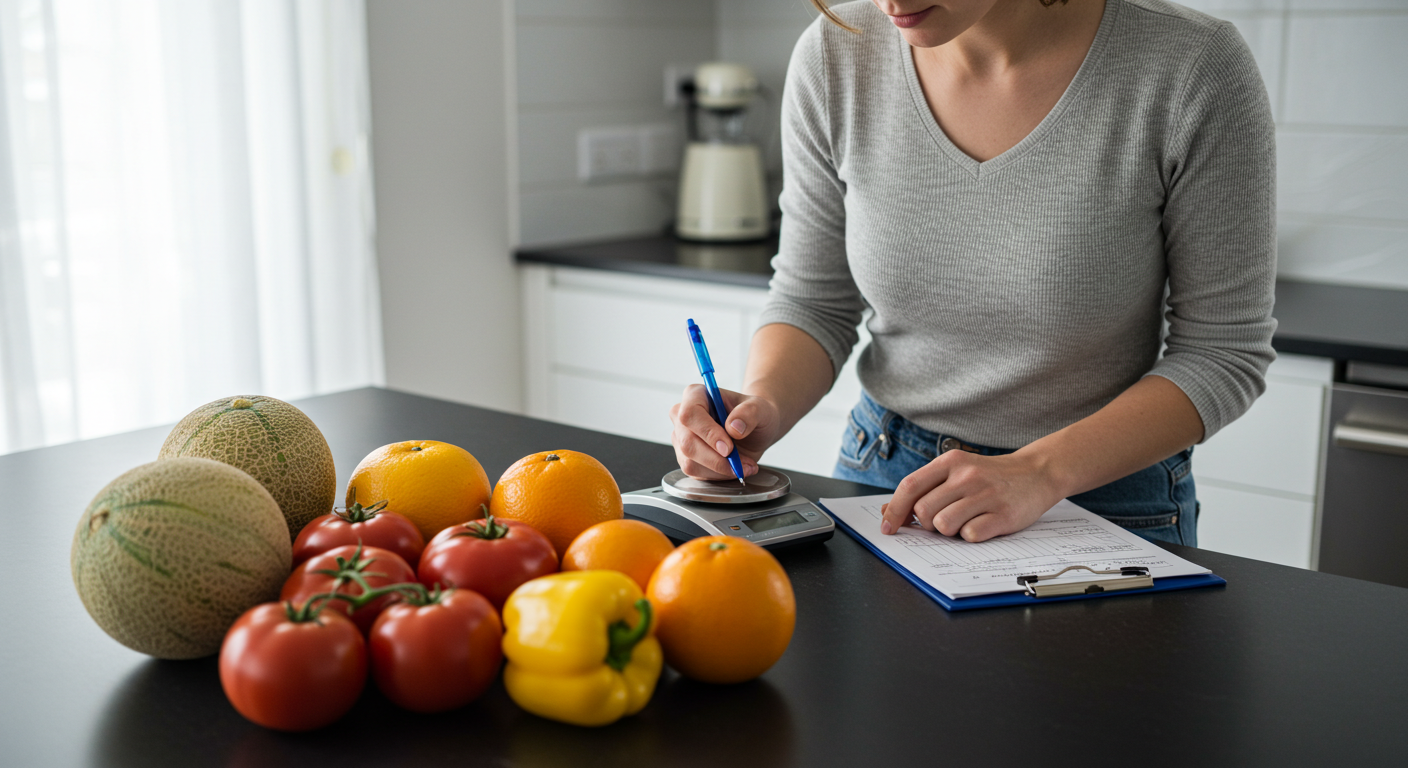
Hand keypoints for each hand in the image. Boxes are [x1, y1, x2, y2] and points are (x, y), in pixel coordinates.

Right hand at [669, 384, 781, 480]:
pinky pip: (696, 473)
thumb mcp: (760, 408)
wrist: (756, 430)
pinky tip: (735, 468)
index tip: (728, 448)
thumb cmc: (754, 414)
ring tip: (744, 464)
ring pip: (690, 462)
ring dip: (720, 469)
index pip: (690, 414)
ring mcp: (682, 438)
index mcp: (696, 395)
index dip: (707, 433)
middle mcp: (682, 416)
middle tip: (740, 463)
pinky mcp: (687, 458)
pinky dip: (719, 475)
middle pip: (687, 443)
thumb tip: (733, 427)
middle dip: (716, 459)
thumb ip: (749, 413)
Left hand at [879, 450, 1064, 541]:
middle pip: (923, 511)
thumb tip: (887, 511)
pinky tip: (982, 524)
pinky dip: (971, 536)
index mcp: (950, 462)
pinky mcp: (1003, 514)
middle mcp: (966, 475)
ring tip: (963, 521)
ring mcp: (986, 494)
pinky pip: (970, 535)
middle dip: (926, 524)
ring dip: (948, 531)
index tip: (888, 528)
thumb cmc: (989, 476)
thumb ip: (923, 489)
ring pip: (944, 525)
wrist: (1036, 472)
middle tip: (942, 520)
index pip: (909, 487)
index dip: (894, 510)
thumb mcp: (955, 473)